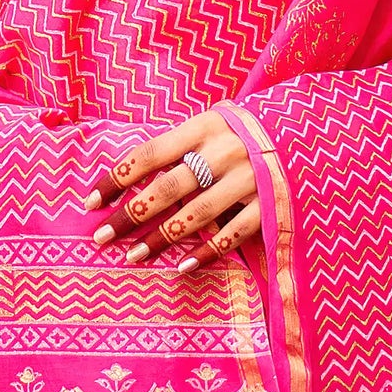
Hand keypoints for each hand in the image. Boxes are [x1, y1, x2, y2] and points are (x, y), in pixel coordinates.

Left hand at [83, 108, 260, 273]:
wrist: (300, 131)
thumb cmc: (239, 132)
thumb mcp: (209, 124)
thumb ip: (177, 146)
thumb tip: (128, 177)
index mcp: (204, 126)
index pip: (150, 153)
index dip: (118, 177)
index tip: (91, 201)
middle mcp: (224, 152)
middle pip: (169, 187)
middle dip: (131, 214)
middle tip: (102, 236)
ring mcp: (248, 179)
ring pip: (197, 214)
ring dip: (161, 238)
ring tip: (133, 256)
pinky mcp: (268, 205)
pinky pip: (232, 235)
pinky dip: (205, 252)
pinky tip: (181, 266)